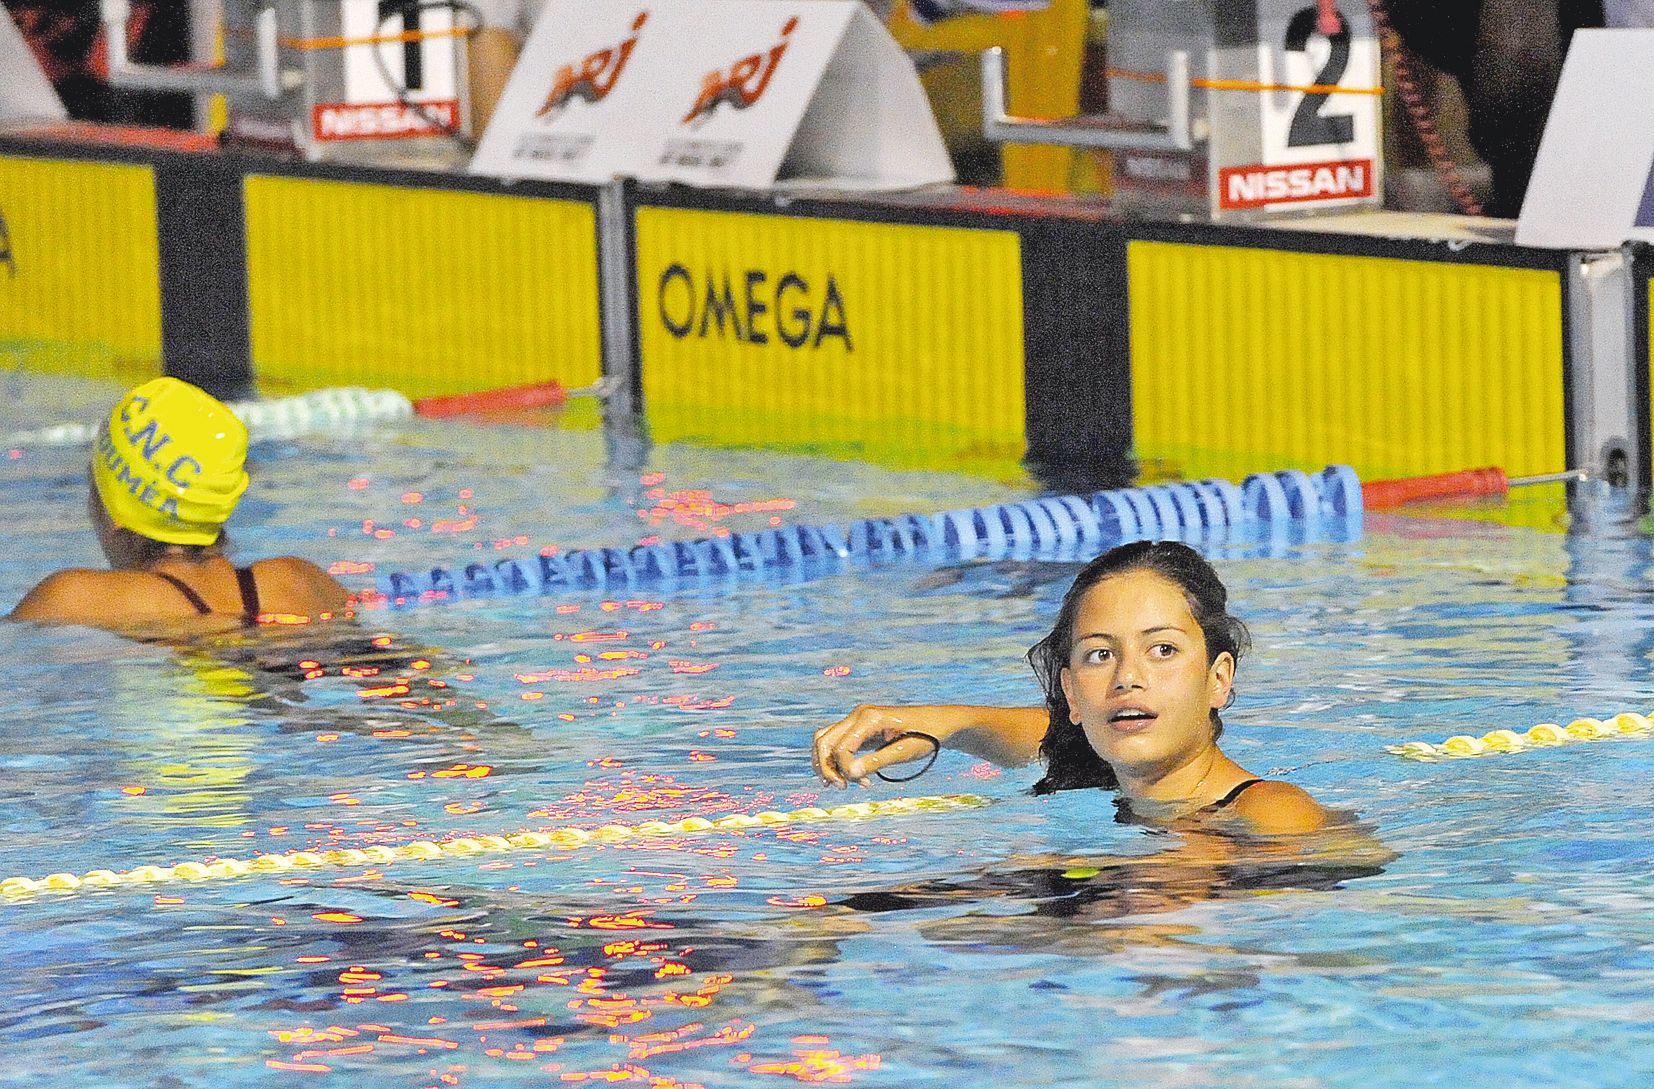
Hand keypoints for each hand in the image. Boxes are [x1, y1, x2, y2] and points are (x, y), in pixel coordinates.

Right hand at [812, 705, 943, 787]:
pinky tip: (846, 776)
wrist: (940, 722)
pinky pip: (837, 741)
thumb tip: (850, 774)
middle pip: (824, 740)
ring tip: (839, 784)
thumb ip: (877, 762)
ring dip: (826, 762)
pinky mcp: (860, 726)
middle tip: (842, 787)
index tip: (863, 784)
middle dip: (826, 766)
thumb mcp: (905, 752)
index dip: (845, 769)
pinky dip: (834, 758)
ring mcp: (858, 718)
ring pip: (825, 739)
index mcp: (870, 718)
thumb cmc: (927, 735)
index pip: (842, 746)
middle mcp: (859, 714)